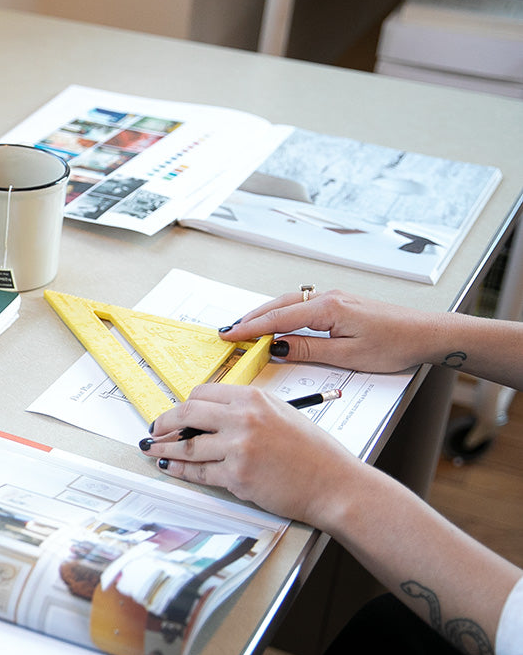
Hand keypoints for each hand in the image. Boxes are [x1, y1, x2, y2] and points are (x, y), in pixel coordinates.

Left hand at [141, 384, 374, 527]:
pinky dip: (179, 470)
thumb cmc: (312, 452)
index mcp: (254, 398)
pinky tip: (170, 467)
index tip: (176, 413)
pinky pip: (198, 472)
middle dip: (164, 422)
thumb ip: (246, 410)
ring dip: (164, 449)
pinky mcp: (236, 476)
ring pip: (187, 446)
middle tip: (155, 429)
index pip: (203, 394)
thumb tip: (211, 414)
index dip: (184, 404)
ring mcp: (238, 448)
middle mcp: (243, 419)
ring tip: (153, 450)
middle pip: (187, 414)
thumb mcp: (280, 413)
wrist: (334, 483)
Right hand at [217, 289, 444, 373]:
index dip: (249, 328)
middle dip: (250, 318)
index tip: (228, 336)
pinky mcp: (340, 304)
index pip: (277, 319)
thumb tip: (276, 347)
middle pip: (278, 306)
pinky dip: (282, 314)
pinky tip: (276, 323)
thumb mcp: (347, 356)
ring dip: (265, 315)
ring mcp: (334, 298)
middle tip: (227, 331)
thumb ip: (307, 350)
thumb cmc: (394, 345)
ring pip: (288, 304)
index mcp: (327, 309)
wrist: (427, 333)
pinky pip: (301, 306)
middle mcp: (327, 298)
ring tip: (244, 328)